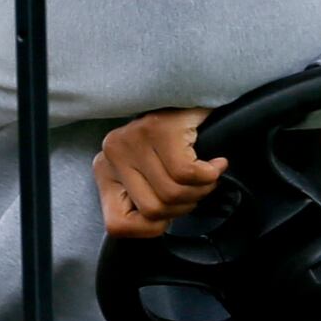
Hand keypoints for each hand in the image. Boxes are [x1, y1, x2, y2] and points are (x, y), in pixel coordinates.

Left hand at [94, 107, 227, 237]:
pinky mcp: (159, 128)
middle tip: (197, 188)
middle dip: (184, 206)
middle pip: (153, 210)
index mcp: (105, 169)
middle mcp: (112, 152)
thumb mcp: (149, 176)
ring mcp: (134, 138)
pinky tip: (215, 163)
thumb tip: (156, 225)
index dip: (153, 226)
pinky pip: (187, 173)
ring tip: (207, 174)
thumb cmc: (177, 141)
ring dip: (201, 190)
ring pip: (172, 193)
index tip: (172, 207)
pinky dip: (210, 174)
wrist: (197, 94)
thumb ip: (143, 200)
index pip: (118, 225)